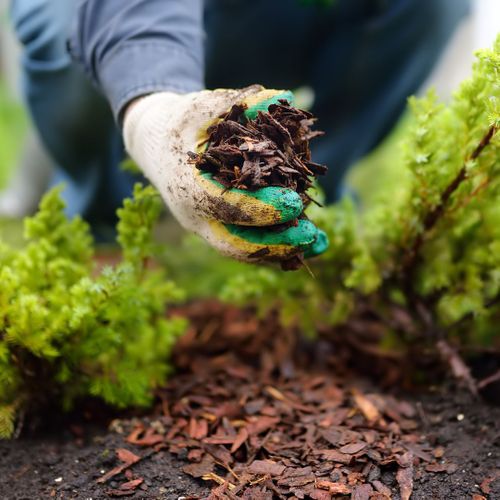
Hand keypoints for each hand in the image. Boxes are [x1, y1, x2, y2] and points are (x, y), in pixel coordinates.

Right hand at [123, 85, 327, 263]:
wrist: (155, 145)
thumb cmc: (181, 123)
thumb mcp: (202, 106)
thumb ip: (239, 102)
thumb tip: (282, 98)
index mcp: (186, 186)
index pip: (224, 205)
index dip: (260, 208)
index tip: (295, 203)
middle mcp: (194, 215)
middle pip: (235, 243)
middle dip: (275, 243)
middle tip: (312, 235)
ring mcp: (205, 227)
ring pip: (244, 250)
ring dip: (282, 251)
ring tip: (320, 244)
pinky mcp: (218, 228)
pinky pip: (248, 245)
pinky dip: (277, 247)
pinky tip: (308, 243)